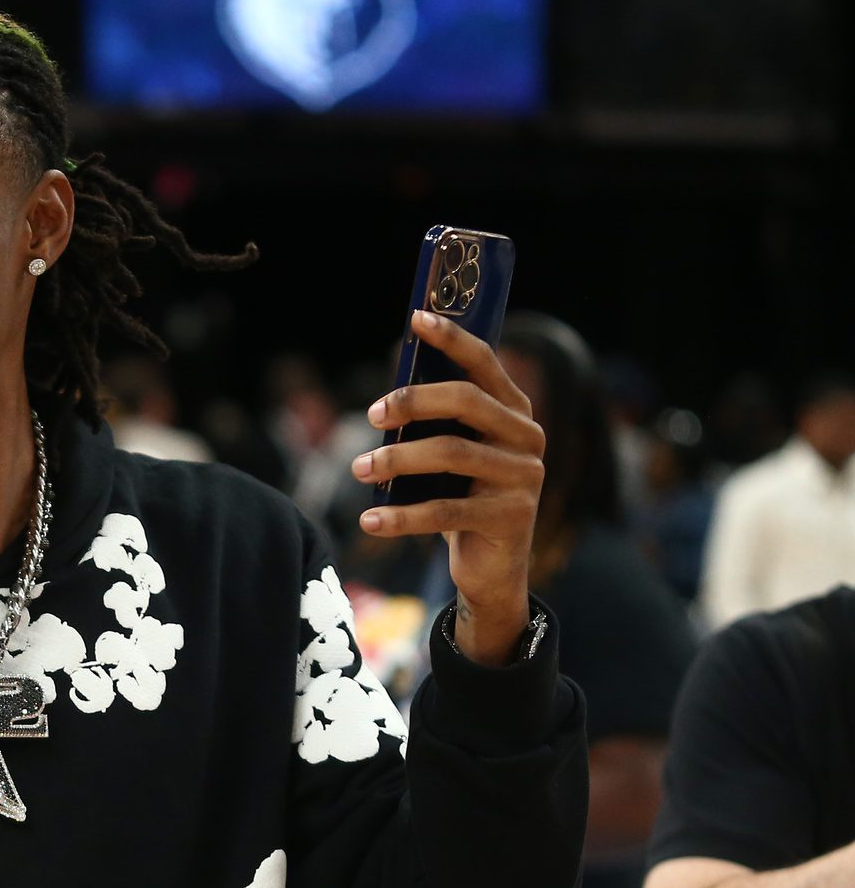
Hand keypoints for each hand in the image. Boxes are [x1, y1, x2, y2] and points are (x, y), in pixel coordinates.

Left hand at [352, 309, 544, 664]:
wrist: (492, 569)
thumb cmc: (462, 498)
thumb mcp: (452, 456)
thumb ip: (435, 425)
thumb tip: (386, 399)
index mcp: (514, 412)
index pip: (485, 364)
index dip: (452, 339)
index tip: (416, 319)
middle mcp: (527, 438)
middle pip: (465, 402)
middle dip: (412, 401)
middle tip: (371, 414)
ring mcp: (524, 478)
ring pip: (451, 454)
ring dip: (396, 459)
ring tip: (359, 469)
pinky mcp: (510, 518)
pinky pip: (444, 511)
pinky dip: (401, 516)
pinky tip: (369, 521)